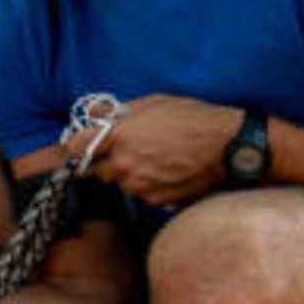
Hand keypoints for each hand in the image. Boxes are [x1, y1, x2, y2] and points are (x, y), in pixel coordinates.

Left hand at [61, 93, 241, 205]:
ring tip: (154, 158)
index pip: (76, 146)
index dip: (78, 144)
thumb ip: (118, 111)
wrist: (227, 146)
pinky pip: (141, 194)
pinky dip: (147, 185)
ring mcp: (139, 185)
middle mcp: (124, 164)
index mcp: (119, 136)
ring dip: (128, 174)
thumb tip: (94, 113)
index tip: (84, 142)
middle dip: (106, 161)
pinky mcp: (155, 200)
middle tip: (125, 150)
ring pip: (120, 183)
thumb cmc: (193, 119)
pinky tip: (165, 170)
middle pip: (96, 170)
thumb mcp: (153, 103)